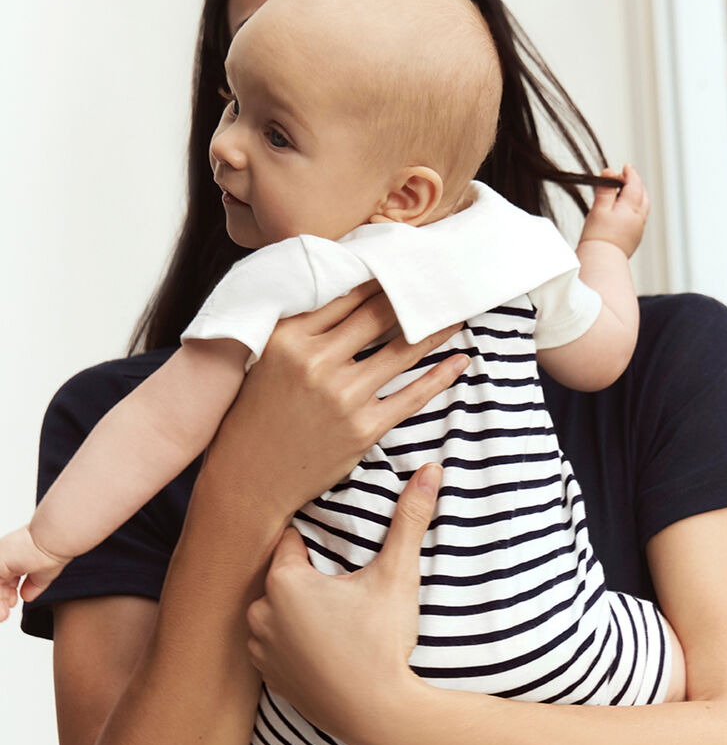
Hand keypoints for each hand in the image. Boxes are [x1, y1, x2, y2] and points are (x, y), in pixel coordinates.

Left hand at [0, 526, 68, 618]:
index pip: (5, 578)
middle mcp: (5, 554)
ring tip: (3, 615)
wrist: (55, 539)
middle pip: (0, 582)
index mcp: (16, 554)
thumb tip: (27, 595)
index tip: (12, 603)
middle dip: (1, 600)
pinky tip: (4, 610)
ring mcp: (0, 558)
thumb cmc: (55, 547)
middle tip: (4, 614)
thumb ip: (33, 584)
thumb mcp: (43, 573)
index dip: (6, 593)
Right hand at [203, 281, 468, 523]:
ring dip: (435, 329)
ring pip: (402, 350)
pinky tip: (459, 360)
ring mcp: (342, 397)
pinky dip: (440, 376)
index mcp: (289, 338)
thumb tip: (350, 291)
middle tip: (439, 282)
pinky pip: (412, 396)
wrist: (250, 477)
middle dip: (413, 295)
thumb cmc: (258, 412)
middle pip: (379, 315)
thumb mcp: (267, 358)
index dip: (381, 278)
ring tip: (455, 314)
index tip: (405, 267)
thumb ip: (302, 325)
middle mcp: (316, 362)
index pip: (347, 295)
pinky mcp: (362, 428)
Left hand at [246, 463, 442, 744]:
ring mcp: (261, 648)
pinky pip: (276, 642)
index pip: (292, 538)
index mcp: (283, 581)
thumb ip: (409, 519)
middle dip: (308, 574)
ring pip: (276, 608)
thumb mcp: (397, 576)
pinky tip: (324, 644)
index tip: (338, 548)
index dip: (317, 540)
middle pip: (282, 574)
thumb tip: (432, 468)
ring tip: (334, 615)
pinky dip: (293, 640)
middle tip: (342, 585)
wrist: (380, 715)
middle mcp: (259, 612)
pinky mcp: (269, 677)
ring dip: (296, 608)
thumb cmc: (384, 642)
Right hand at [579, 164, 649, 257]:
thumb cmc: (598, 237)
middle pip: (642, 195)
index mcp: (631, 208)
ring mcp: (638, 229)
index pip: (634, 184)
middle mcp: (638, 217)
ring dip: (636, 197)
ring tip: (625, 194)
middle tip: (624, 178)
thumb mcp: (599, 209)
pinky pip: (638, 219)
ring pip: (642, 207)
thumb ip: (605, 190)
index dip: (629, 174)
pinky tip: (624, 213)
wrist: (602, 261)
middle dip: (635, 184)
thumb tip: (609, 172)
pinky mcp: (634, 239)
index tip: (625, 167)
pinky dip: (634, 210)